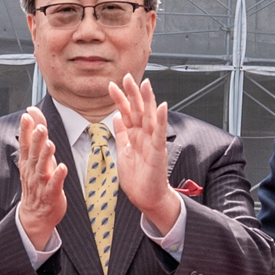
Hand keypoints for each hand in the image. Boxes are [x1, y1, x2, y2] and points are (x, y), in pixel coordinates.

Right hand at [15, 108, 67, 247]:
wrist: (35, 215)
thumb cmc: (36, 182)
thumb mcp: (34, 158)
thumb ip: (34, 134)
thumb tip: (31, 111)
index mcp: (28, 162)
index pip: (25, 144)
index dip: (26, 130)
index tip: (26, 116)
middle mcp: (32, 171)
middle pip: (34, 154)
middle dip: (37, 140)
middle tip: (41, 128)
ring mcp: (41, 184)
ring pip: (42, 168)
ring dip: (46, 156)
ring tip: (51, 144)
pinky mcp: (51, 195)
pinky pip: (54, 185)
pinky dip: (58, 177)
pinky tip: (63, 168)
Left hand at [107, 77, 179, 234]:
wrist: (146, 198)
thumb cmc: (137, 178)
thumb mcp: (123, 151)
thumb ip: (121, 134)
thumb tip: (116, 116)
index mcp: (134, 135)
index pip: (126, 112)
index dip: (119, 99)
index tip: (111, 84)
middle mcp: (144, 135)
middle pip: (138, 110)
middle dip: (132, 93)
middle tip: (127, 76)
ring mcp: (152, 142)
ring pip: (150, 117)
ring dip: (148, 100)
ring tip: (146, 84)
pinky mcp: (159, 152)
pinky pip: (160, 134)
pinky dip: (161, 120)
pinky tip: (162, 107)